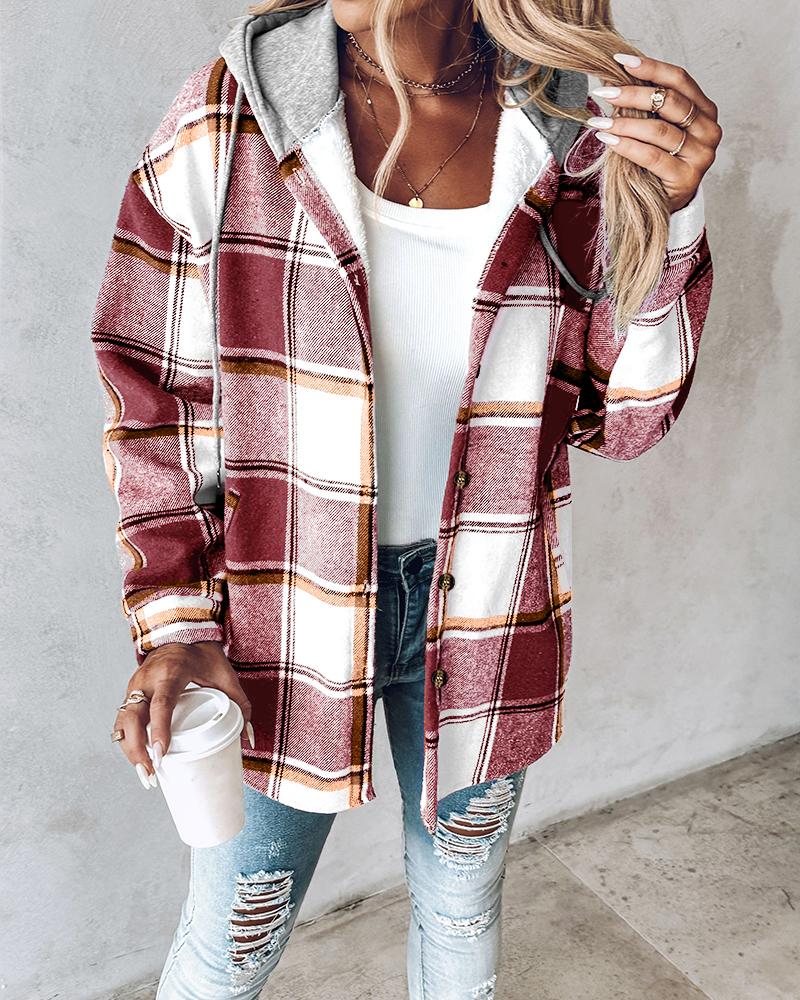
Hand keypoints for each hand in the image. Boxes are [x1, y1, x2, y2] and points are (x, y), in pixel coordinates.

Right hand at [112, 641, 254, 789]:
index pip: (161, 704)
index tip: (161, 755)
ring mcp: (135, 686)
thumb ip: (240, 703)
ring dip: (130, 750)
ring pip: (122, 722)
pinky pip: (121, 721)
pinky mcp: (130, 693)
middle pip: (133, 718)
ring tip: (146, 774)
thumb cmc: (204, 655)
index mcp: (171, 672)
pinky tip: (138, 760)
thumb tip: (247, 738)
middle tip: (152, 774)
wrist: (181, 634)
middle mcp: (147, 679)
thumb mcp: (225, 675)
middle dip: (138, 750)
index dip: (159, 730)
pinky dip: (126, 742)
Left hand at [588, 51, 722, 213]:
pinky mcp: (687, 178)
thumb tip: (611, 78)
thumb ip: (645, 106)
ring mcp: (701, 155)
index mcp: (705, 110)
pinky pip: (652, 156)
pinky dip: (627, 147)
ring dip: (625, 123)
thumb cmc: (657, 163)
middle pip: (670, 101)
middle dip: (633, 94)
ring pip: (660, 130)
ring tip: (599, 122)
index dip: (651, 67)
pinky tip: (608, 140)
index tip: (621, 60)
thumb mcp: (654, 128)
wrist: (661, 204)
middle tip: (604, 92)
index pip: (679, 79)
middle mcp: (709, 130)